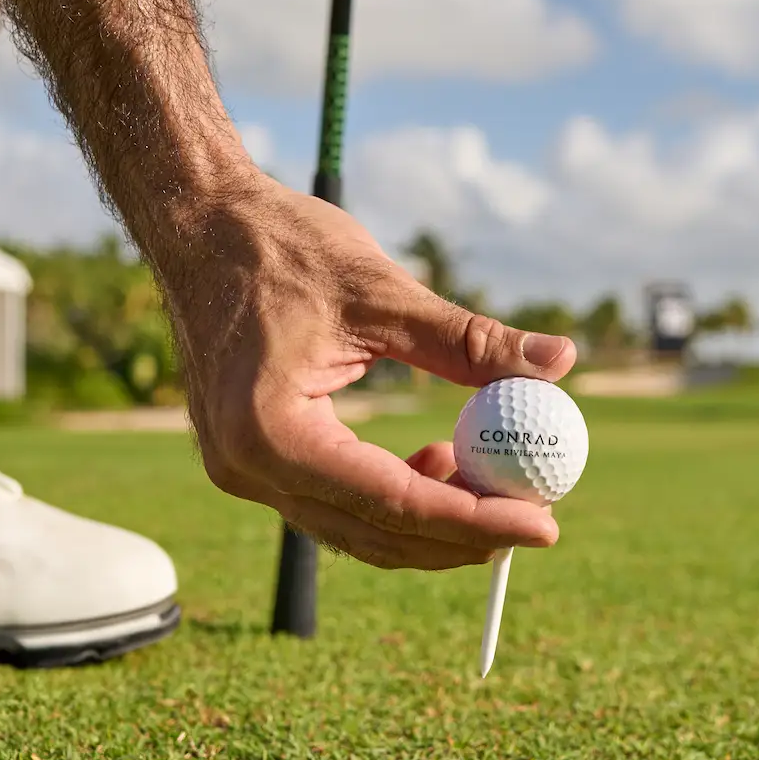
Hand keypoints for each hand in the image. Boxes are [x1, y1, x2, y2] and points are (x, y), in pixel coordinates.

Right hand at [160, 172, 576, 569]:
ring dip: (429, 520)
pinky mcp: (250, 459)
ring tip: (498, 484)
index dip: (477, 520)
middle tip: (536, 519)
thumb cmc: (281, 245)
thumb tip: (561, 362)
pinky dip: (391, 494)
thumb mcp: (384, 292)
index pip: (393, 502)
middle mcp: (247, 469)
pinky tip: (439, 458)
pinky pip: (332, 500)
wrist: (197, 224)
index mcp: (271, 433)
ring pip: (354, 528)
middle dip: (461, 536)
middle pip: (374, 535)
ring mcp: (242, 471)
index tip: (545, 524)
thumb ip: (471, 342)